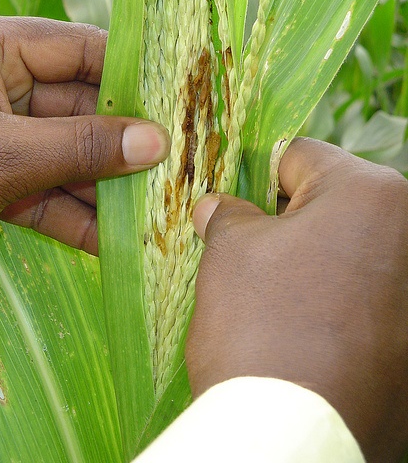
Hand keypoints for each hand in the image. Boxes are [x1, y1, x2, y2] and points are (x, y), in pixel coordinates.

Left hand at [0, 12, 168, 281]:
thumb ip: (78, 148)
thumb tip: (156, 142)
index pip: (76, 48)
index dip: (128, 75)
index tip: (177, 102)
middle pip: (75, 106)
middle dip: (120, 142)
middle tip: (173, 168)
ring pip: (62, 152)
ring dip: (102, 185)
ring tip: (152, 211)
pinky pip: (39, 189)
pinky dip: (70, 214)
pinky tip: (107, 240)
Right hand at [187, 137, 407, 462]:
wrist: (294, 439)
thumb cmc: (261, 326)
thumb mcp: (231, 251)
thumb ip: (229, 213)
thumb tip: (220, 206)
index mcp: (371, 192)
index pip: (299, 157)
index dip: (254, 175)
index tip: (233, 201)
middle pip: (332, 201)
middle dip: (286, 219)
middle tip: (249, 250)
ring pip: (349, 247)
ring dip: (312, 258)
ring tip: (274, 292)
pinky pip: (366, 292)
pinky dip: (334, 295)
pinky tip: (302, 324)